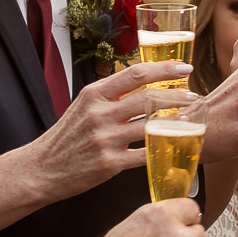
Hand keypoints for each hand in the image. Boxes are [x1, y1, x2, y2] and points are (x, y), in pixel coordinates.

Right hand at [21, 61, 196, 199]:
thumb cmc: (66, 138)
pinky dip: (162, 150)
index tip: (184, 67)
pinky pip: (144, 155)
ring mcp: (105, 139)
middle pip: (148, 98)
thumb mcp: (83, 107)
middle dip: (178, 95)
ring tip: (191, 120)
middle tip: (195, 96)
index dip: (164, 69)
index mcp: (94, 94)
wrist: (41, 169)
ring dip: (176, 123)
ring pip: (150, 126)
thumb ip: (110, 95)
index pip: (135, 74)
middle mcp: (100, 114)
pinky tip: (175, 147)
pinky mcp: (109, 163)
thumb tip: (141, 84)